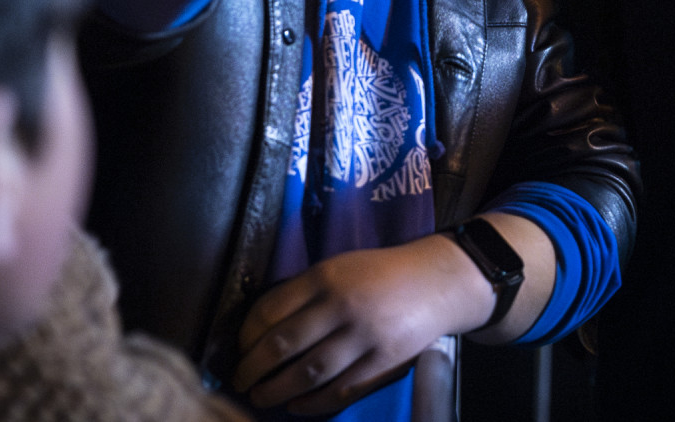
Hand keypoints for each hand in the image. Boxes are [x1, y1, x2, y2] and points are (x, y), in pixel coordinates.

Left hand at [232, 234, 492, 414]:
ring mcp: (365, 335)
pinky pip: (341, 389)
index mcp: (325, 276)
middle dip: (253, 369)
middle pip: (283, 345)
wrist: (436, 281)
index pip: (270, 310)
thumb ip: (304, 292)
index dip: (246, 336)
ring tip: (261, 397)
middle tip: (240, 381)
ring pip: (308, 373)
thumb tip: (259, 329)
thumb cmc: (379, 275)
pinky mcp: (384, 360)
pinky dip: (313, 404)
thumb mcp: (339, 267)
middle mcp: (342, 304)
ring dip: (277, 391)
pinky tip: (297, 406)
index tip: (239, 349)